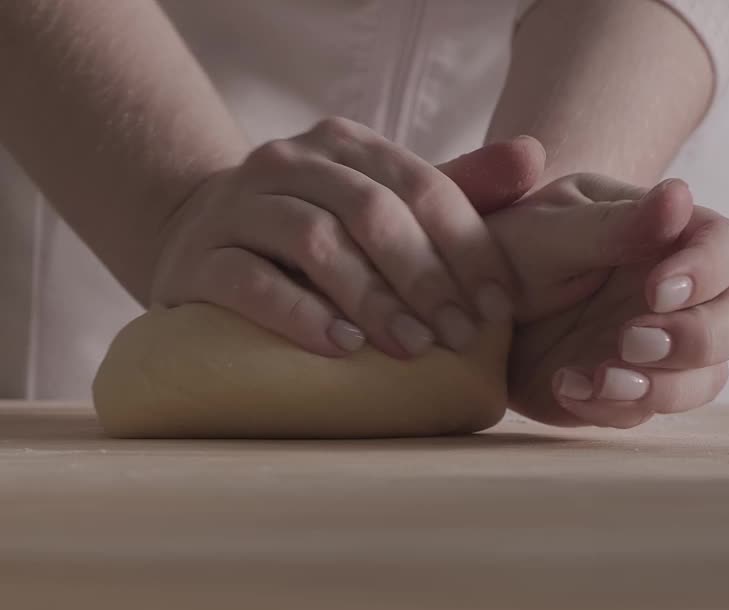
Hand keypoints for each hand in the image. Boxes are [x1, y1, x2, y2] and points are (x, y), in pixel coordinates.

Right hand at [149, 118, 542, 359]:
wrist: (194, 238)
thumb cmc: (307, 232)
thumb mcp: (377, 203)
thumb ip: (451, 187)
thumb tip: (534, 157)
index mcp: (341, 143)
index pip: (419, 184)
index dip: (466, 246)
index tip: (498, 308)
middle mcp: (286, 162)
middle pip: (370, 209)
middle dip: (424, 277)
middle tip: (458, 337)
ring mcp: (236, 208)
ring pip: (313, 240)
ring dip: (371, 297)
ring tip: (410, 348)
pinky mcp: (199, 260)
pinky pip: (250, 282)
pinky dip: (301, 315)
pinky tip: (341, 346)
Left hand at [484, 174, 728, 427]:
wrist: (465, 303)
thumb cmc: (511, 245)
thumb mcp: (547, 229)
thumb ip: (613, 223)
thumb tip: (680, 196)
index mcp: (669, 238)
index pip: (725, 249)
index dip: (706, 272)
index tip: (656, 289)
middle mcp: (678, 297)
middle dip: (699, 338)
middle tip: (633, 340)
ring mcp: (656, 350)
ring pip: (706, 379)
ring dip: (663, 386)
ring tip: (601, 378)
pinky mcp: (623, 393)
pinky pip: (641, 412)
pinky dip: (608, 407)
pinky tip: (563, 385)